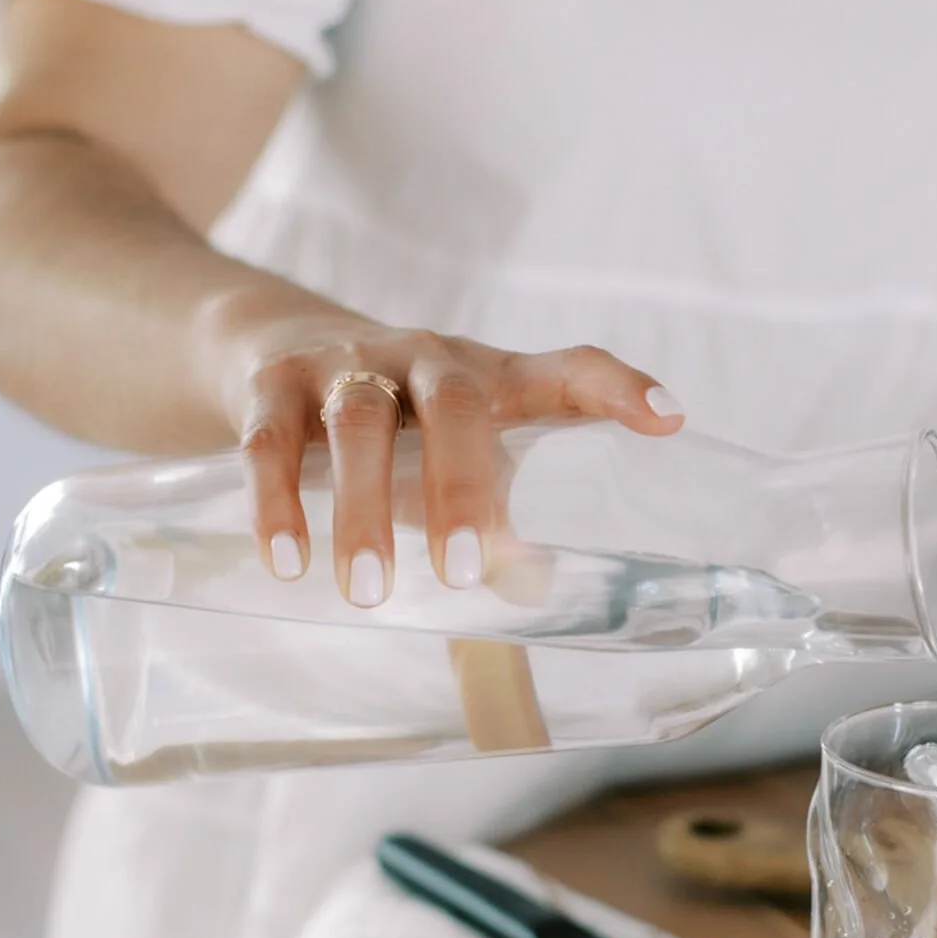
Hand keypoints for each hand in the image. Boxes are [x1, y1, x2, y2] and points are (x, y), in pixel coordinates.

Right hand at [205, 290, 682, 604]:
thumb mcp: (454, 453)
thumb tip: (536, 592)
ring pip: (357, 423)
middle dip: (462, 488)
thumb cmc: (397, 424)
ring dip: (364, 510)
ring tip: (368, 592)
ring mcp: (344, 363)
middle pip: (452, 404)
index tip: (668, 420)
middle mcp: (422, 358)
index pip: (567, 370)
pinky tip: (288, 563)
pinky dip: (278, 502)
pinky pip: (271, 440)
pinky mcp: (272, 381)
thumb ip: (495, 517)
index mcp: (488, 378)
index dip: (618, 388)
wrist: (269, 345)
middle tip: (463, 575)